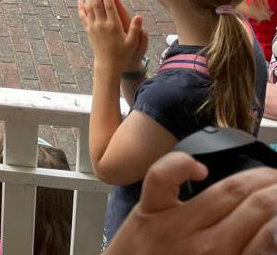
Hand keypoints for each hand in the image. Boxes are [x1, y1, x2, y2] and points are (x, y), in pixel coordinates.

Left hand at [77, 0, 144, 73]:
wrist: (107, 64)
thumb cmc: (123, 54)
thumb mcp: (132, 43)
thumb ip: (136, 29)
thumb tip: (139, 16)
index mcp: (113, 26)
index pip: (109, 7)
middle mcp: (102, 25)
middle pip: (97, 4)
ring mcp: (94, 27)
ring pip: (89, 8)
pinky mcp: (89, 31)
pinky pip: (84, 17)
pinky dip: (81, 8)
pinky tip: (80, 1)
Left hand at [104, 152, 276, 254]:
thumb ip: (248, 254)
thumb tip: (270, 235)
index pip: (270, 235)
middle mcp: (206, 248)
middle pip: (256, 208)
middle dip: (276, 193)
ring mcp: (175, 226)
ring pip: (226, 191)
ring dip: (255, 178)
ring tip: (270, 176)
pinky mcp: (148, 211)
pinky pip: (162, 178)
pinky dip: (182, 165)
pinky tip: (201, 170)